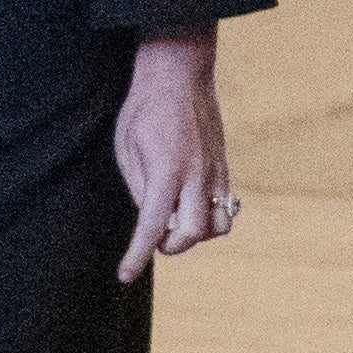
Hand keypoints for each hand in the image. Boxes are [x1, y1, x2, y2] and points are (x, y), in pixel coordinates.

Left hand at [110, 28, 238, 277]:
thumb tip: (150, 218)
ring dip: (196, 235)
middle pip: (192, 235)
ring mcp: (216, 173)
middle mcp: (196, 177)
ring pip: (218, 227)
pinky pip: (226, 208)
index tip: (125, 275)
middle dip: (171, 247)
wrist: (179, 76)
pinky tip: (189, 208)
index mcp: (166, 172)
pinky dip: (209, 218)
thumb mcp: (126, 149)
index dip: (137, 255)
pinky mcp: (225, 168)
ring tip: (173, 223)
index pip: (151, 228)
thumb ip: (139, 188)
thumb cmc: (144, 110)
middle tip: (153, 239)